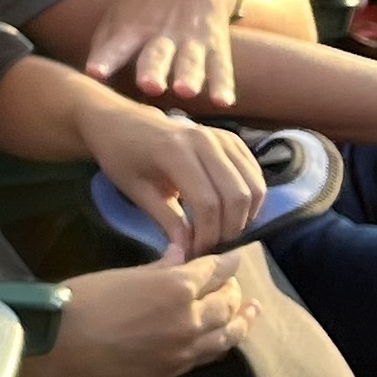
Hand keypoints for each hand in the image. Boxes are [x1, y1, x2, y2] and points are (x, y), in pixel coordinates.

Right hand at [49, 255, 257, 376]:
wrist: (65, 342)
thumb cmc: (88, 298)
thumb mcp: (126, 273)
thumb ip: (162, 267)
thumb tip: (182, 254)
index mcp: (178, 287)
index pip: (214, 271)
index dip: (226, 263)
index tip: (233, 258)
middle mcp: (191, 319)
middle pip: (227, 302)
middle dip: (233, 289)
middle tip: (231, 282)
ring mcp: (186, 349)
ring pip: (228, 334)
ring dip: (241, 320)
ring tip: (252, 311)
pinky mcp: (176, 370)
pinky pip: (209, 354)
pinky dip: (221, 341)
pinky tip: (223, 336)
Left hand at [74, 97, 268, 259]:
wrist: (122, 122)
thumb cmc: (123, 157)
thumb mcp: (137, 192)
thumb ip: (167, 221)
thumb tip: (188, 253)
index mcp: (176, 151)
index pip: (208, 203)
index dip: (207, 235)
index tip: (197, 253)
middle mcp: (206, 140)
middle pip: (237, 196)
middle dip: (229, 229)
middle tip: (212, 247)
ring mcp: (223, 137)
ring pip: (254, 186)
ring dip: (244, 216)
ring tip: (222, 232)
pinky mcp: (233, 140)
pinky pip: (255, 175)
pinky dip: (250, 199)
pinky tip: (231, 213)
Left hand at [84, 0, 245, 111]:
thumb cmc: (145, 4)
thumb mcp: (120, 14)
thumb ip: (104, 44)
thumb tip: (92, 77)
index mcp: (134, 28)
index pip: (117, 45)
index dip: (106, 58)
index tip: (95, 72)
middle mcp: (163, 34)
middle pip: (156, 55)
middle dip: (153, 70)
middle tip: (150, 86)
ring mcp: (192, 39)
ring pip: (190, 61)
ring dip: (189, 76)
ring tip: (185, 91)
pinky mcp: (216, 44)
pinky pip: (221, 67)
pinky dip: (223, 85)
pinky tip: (223, 101)